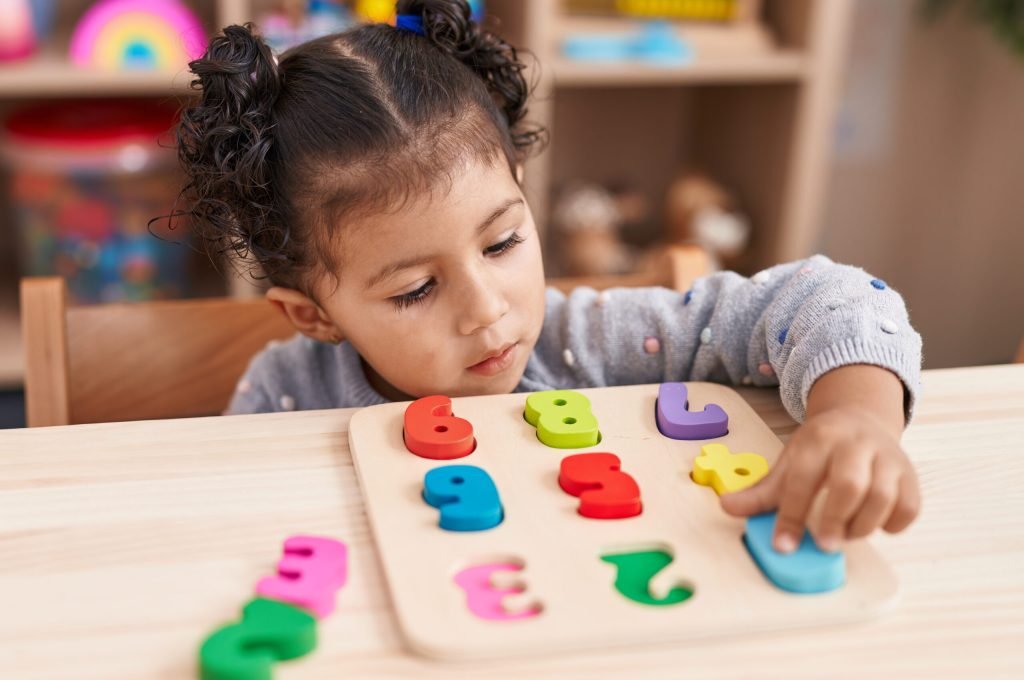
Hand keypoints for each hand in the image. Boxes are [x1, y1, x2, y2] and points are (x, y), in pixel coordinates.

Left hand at [720, 406, 920, 552]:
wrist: (860, 418)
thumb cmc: (820, 448)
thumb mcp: (788, 462)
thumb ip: (762, 491)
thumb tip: (727, 508)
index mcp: (817, 439)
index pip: (802, 479)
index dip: (791, 515)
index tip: (782, 546)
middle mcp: (855, 444)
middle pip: (849, 484)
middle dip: (834, 520)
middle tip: (823, 544)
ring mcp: (887, 457)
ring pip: (882, 496)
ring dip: (862, 526)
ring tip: (845, 535)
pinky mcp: (910, 474)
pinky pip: (910, 505)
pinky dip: (894, 524)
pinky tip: (875, 526)